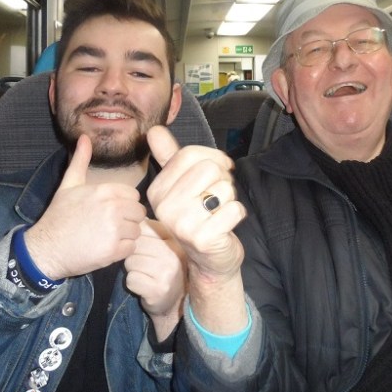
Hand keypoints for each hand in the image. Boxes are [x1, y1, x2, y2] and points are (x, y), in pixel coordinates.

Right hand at [24, 134, 146, 278]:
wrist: (45, 249)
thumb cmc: (58, 216)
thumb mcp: (68, 185)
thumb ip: (80, 161)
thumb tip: (84, 137)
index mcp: (104, 191)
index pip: (133, 195)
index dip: (124, 203)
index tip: (110, 211)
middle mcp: (112, 208)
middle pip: (139, 212)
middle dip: (127, 219)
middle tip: (108, 226)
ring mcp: (114, 230)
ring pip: (136, 230)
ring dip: (125, 236)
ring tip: (105, 237)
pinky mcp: (113, 251)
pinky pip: (132, 247)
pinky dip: (122, 250)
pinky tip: (105, 248)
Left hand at [125, 218, 185, 338]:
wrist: (174, 302)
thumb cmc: (164, 269)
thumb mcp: (163, 246)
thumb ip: (151, 230)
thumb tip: (131, 214)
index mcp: (175, 239)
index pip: (143, 227)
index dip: (138, 239)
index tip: (147, 249)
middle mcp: (175, 253)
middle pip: (135, 245)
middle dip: (134, 255)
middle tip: (146, 265)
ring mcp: (168, 271)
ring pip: (131, 262)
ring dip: (133, 270)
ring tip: (146, 275)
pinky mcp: (159, 289)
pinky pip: (131, 280)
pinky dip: (133, 284)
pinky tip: (145, 286)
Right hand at [145, 126, 245, 281]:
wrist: (209, 260)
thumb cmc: (199, 217)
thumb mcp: (182, 186)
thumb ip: (171, 158)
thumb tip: (154, 130)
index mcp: (157, 191)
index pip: (189, 154)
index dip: (213, 158)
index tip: (217, 171)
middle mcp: (165, 208)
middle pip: (209, 168)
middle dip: (223, 179)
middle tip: (217, 196)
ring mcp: (182, 225)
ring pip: (224, 188)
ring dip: (230, 198)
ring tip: (219, 211)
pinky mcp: (203, 239)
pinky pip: (235, 209)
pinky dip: (237, 214)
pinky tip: (225, 225)